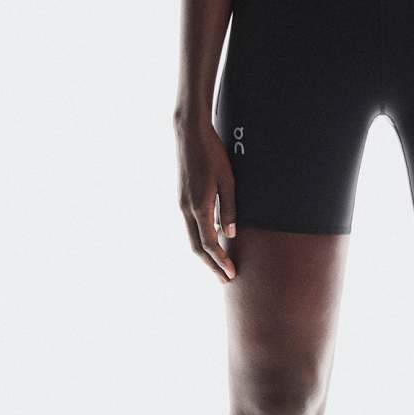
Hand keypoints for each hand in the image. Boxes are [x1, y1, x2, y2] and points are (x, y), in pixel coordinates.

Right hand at [175, 111, 236, 281]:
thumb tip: (230, 233)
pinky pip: (192, 226)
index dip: (220, 261)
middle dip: (212, 265)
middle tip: (226, 278)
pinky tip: (215, 239)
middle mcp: (187, 210)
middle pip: (197, 247)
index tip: (231, 274)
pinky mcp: (183, 198)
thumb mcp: (228, 181)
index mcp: (199, 207)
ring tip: (221, 264)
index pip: (209, 244)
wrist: (189, 135)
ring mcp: (182, 204)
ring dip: (206, 254)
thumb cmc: (212, 155)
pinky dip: (202, 239)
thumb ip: (229, 208)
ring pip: (192, 238)